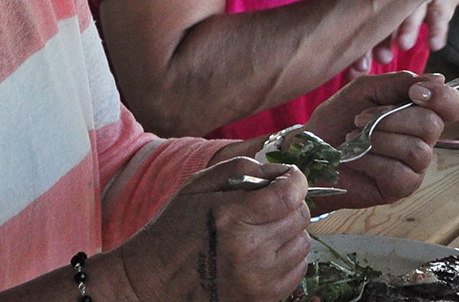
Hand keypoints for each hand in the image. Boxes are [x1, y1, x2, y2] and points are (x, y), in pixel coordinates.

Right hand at [107, 158, 309, 301]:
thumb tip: (280, 171)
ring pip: (303, 243)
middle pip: (300, 216)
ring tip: (264, 229)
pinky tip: (266, 251)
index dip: (295, 179)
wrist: (155, 281)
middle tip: (270, 204)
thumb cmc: (175, 230)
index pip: (290, 193)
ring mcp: (259, 278)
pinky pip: (298, 269)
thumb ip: (242, 169)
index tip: (290, 177)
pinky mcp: (263, 298)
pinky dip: (289, 256)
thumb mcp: (198, 186)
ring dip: (290, 231)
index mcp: (232, 216)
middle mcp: (250, 249)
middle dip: (290, 203)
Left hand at [304, 73, 458, 210]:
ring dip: (378, 139)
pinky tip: (354, 158)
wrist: (312, 151)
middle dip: (392, 118)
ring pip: (416, 149)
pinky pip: (398, 171)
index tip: (414, 93)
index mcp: (418, 112)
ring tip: (353, 138)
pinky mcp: (402, 187)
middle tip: (360, 119)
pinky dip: (371, 160)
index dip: (441, 97)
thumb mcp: (366, 90)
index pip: (452, 105)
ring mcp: (415, 166)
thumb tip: (438, 79)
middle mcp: (423, 139)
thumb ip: (400, 82)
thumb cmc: (338, 119)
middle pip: (432, 125)